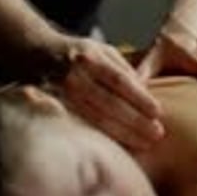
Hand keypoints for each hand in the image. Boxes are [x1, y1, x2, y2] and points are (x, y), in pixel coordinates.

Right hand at [50, 35, 164, 151]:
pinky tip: (119, 145)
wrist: (39, 53)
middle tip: (157, 133)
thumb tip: (145, 91)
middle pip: (109, 102)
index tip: (157, 112)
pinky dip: (102, 136)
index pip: (119, 79)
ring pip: (96, 118)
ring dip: (123, 133)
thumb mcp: (102, 50)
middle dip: (135, 121)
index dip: (139, 97)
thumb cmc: (79, 54)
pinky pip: (82, 125)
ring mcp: (62, 93)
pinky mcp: (55, 108)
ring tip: (144, 142)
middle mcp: (74, 74)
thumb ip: (123, 68)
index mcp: (90, 57)